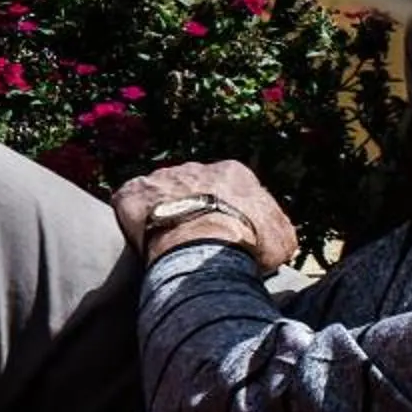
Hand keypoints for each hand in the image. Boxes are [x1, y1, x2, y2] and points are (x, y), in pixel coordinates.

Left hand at [111, 160, 297, 269]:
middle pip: (192, 187)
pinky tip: (139, 236)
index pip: (229, 188)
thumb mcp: (282, 239)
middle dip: (192, 208)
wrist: (203, 244)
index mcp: (233, 172)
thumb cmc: (248, 243)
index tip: (223, 232)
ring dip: (161, 211)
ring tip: (164, 240)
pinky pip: (130, 201)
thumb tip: (271, 232)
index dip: (226, 211)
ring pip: (160, 192)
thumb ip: (275, 227)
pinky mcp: (132, 192)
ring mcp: (160, 177)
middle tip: (191, 238)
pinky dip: (132, 216)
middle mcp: (194, 167)